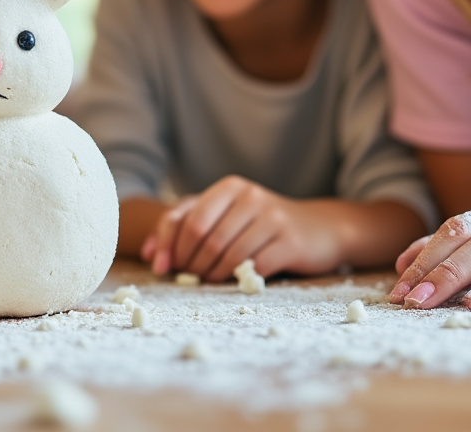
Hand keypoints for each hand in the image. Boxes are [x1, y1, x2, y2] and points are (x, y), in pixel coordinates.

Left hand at [140, 176, 342, 280]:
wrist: (320, 230)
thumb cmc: (262, 225)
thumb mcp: (226, 217)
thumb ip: (187, 228)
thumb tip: (150, 256)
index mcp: (230, 187)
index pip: (186, 219)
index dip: (169, 246)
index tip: (162, 267)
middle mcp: (250, 197)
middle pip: (203, 238)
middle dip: (190, 264)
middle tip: (188, 278)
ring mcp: (272, 218)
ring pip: (226, 254)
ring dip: (211, 274)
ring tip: (208, 281)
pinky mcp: (290, 242)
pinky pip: (253, 267)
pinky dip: (236, 279)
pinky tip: (233, 282)